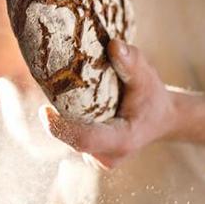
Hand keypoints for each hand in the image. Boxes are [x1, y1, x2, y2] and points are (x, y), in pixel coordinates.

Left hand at [40, 39, 180, 168]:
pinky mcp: (91, 155)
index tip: (44, 110)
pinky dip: (67, 122)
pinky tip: (69, 105)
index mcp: (123, 140)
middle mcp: (108, 156)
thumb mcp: (147, 77)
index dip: (61, 128)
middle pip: (72, 138)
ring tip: (60, 93)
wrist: (161, 118)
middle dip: (58, 117)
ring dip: (61, 118)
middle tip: (48, 88)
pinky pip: (71, 139)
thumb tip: (113, 44)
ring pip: (69, 139)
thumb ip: (131, 62)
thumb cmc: (152, 97)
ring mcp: (98, 159)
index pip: (85, 139)